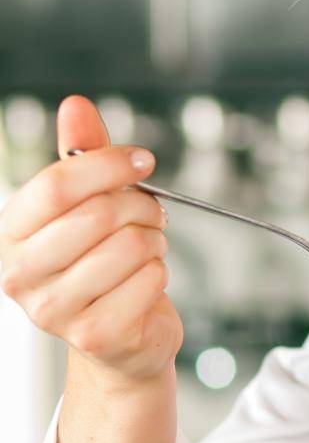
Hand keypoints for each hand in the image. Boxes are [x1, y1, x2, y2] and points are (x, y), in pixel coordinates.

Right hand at [0, 94, 180, 383]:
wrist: (119, 337)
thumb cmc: (100, 263)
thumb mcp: (87, 205)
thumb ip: (81, 156)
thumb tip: (76, 105)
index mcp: (10, 234)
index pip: (56, 185)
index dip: (106, 164)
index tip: (142, 161)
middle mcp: (20, 275)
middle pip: (96, 215)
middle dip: (139, 205)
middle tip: (152, 212)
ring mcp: (55, 311)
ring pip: (129, 247)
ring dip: (153, 240)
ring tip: (147, 248)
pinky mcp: (96, 335)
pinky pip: (149, 281)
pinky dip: (161, 273)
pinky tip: (147, 281)